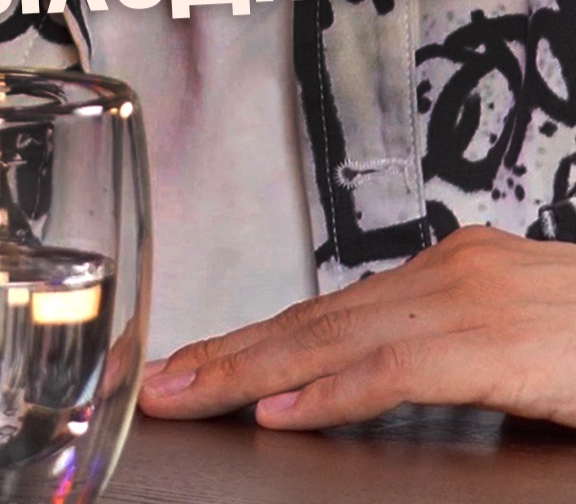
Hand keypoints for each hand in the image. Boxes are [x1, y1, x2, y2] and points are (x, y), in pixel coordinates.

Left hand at [139, 226, 575, 429]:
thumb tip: (380, 386)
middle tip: (159, 382)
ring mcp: (473, 299)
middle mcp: (451, 272)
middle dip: (229, 352)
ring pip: (337, 337)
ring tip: (189, 395)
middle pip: (316, 319)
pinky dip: (335, 388)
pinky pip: (400, 370)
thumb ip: (458, 360)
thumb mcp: (525, 350)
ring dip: (252, 369)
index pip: (331, 310)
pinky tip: (285, 410)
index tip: (194, 364)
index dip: (257, 339)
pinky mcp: (499, 341)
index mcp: (452, 274)